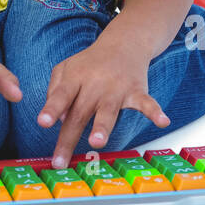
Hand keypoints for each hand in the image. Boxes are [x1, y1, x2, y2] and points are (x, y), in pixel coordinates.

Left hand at [37, 38, 169, 167]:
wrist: (123, 43)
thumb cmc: (89, 62)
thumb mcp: (65, 69)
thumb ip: (55, 91)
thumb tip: (59, 119)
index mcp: (75, 78)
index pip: (61, 95)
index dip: (51, 109)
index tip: (42, 123)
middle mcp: (94, 84)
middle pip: (80, 113)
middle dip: (69, 138)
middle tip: (60, 162)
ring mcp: (116, 89)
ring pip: (108, 111)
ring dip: (102, 127)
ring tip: (97, 142)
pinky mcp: (137, 91)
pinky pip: (146, 103)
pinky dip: (155, 112)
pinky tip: (162, 121)